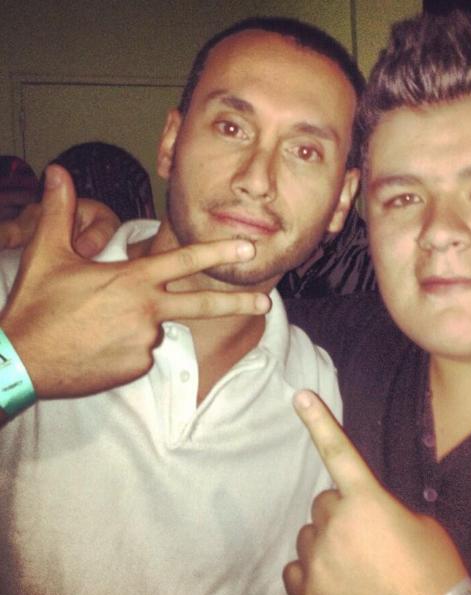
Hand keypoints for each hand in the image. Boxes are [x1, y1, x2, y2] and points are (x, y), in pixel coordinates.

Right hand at [0, 164, 269, 398]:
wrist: (21, 361)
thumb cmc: (36, 307)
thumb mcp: (47, 255)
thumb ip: (60, 212)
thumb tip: (57, 171)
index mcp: (132, 280)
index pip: (183, 260)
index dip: (217, 251)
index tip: (247, 248)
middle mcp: (147, 311)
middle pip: (201, 304)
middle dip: (237, 302)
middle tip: (266, 301)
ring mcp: (145, 342)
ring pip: (156, 327)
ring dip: (138, 323)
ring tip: (94, 327)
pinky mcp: (137, 367)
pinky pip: (142, 351)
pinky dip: (127, 346)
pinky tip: (98, 347)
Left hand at [283, 390, 466, 594]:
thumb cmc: (436, 572)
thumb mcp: (419, 526)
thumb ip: (383, 508)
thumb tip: (365, 511)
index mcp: (368, 501)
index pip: (338, 452)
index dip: (318, 421)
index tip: (299, 396)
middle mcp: (337, 525)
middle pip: (324, 504)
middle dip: (341, 516)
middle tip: (366, 542)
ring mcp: (319, 561)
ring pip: (310, 536)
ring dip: (327, 545)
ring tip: (355, 570)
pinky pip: (295, 570)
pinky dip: (312, 574)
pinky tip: (336, 586)